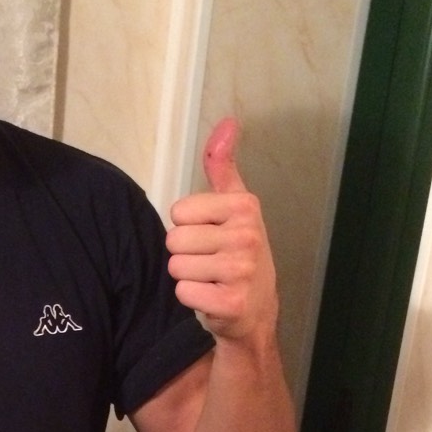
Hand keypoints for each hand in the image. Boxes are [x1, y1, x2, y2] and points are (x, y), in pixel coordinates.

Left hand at [166, 118, 278, 341]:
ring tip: (210, 278)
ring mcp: (242, 270)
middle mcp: (247, 236)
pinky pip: (183, 292)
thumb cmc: (240, 252)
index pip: (178, 212)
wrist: (257, 309)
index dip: (187, 226)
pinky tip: (211, 296)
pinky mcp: (232, 302)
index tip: (210, 236)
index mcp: (245, 207)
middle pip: (174, 240)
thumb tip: (227, 122)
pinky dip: (191, 298)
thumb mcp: (236, 205)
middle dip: (185, 254)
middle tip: (209, 261)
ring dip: (187, 277)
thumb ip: (223, 166)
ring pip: (176, 267)